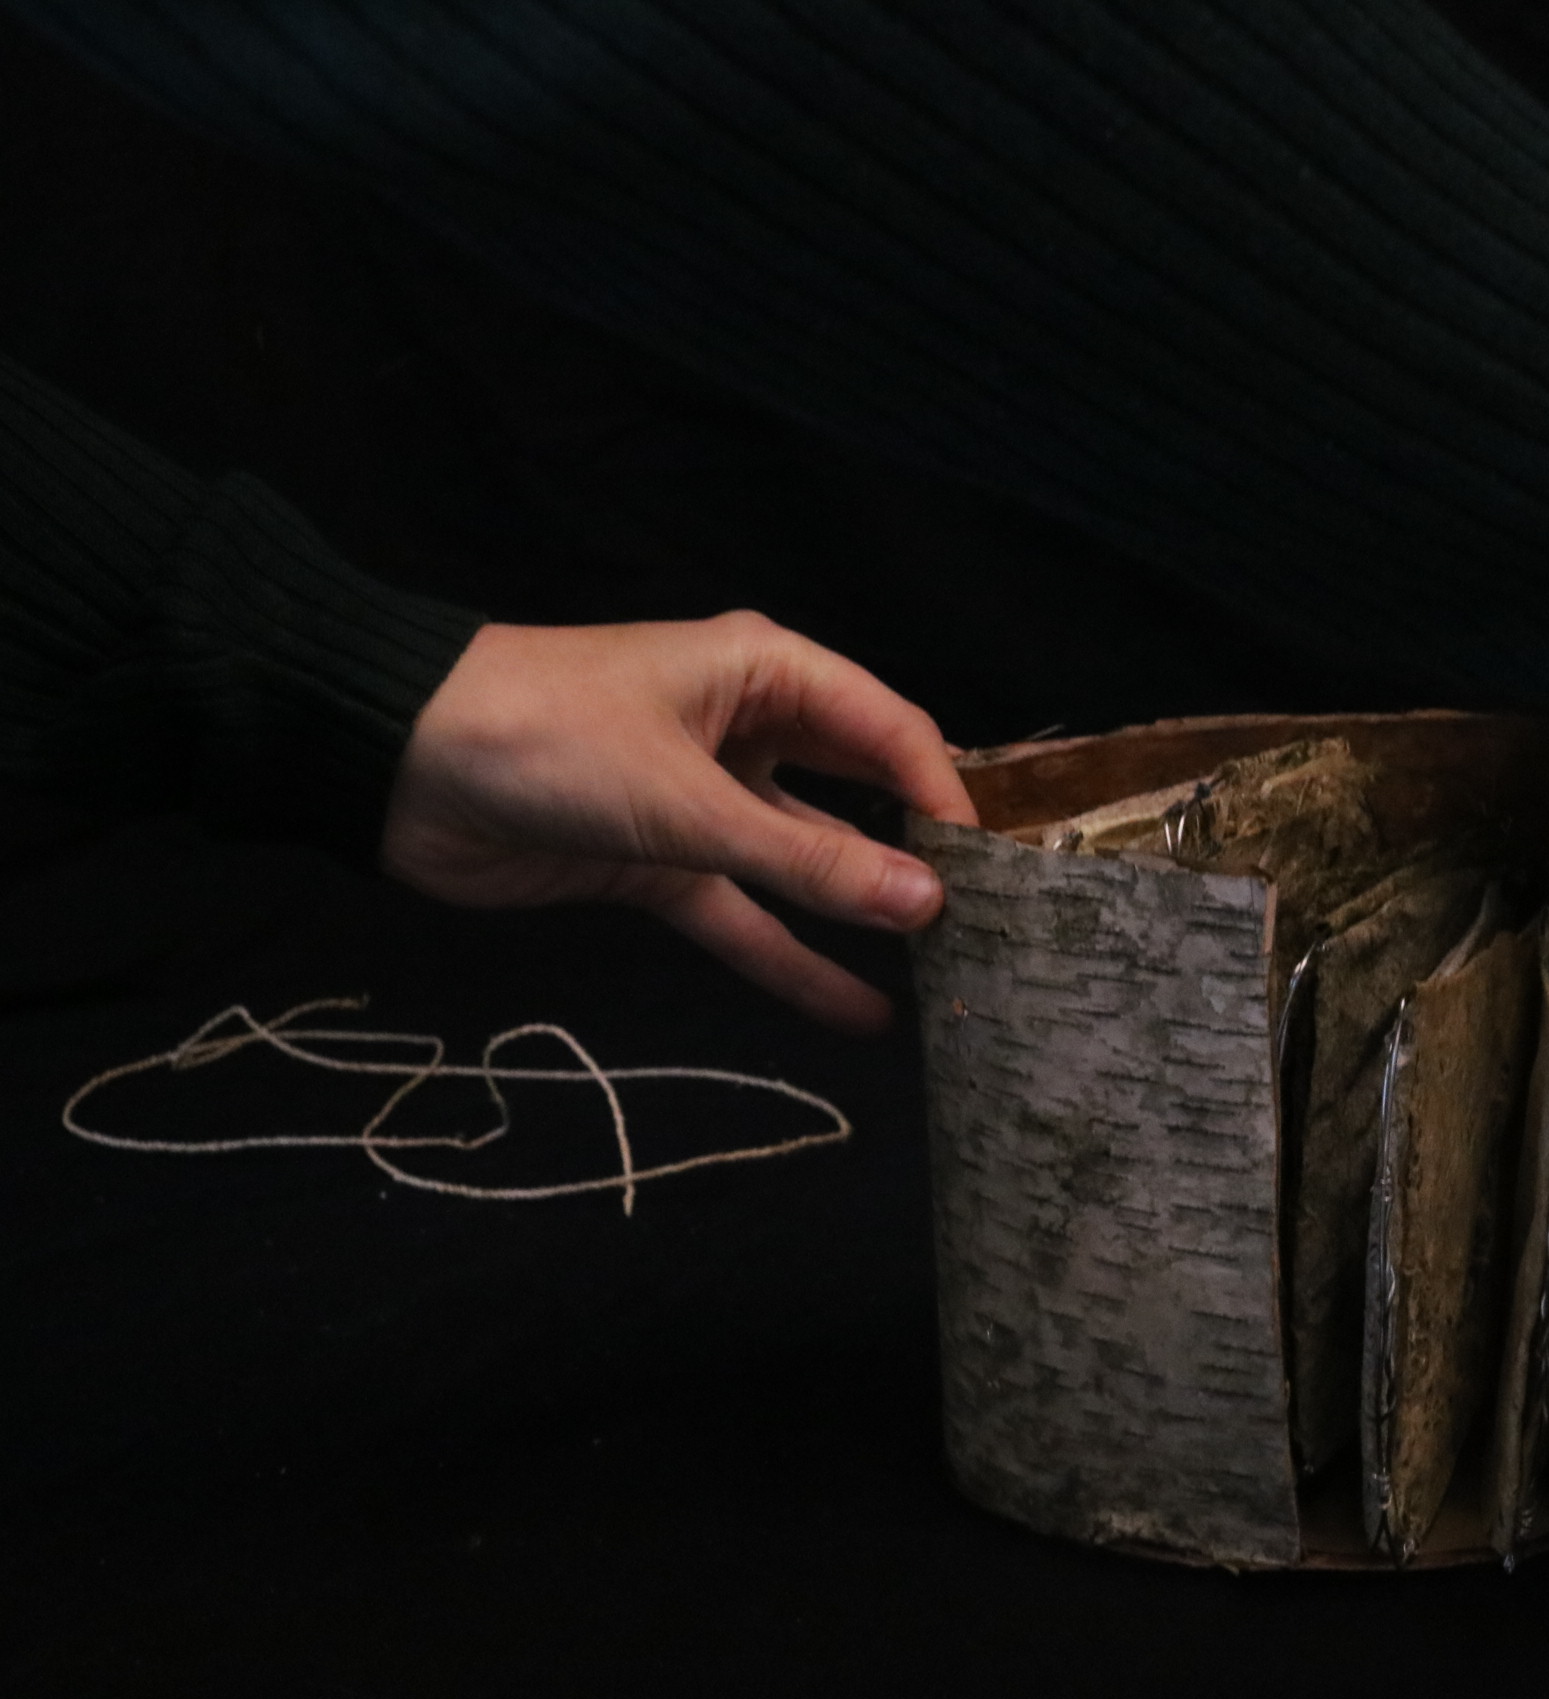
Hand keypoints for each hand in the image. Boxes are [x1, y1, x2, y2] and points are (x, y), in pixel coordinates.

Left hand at [381, 611, 978, 1031]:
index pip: (892, 732)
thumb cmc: (548, 738)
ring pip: (807, 865)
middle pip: (860, 795)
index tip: (996, 876)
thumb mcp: (690, 802)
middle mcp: (750, 729)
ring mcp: (706, 801)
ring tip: (942, 979)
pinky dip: (791, 961)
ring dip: (860, 918)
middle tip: (989, 927)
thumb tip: (930, 904)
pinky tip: (856, 1013)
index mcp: (767, 672)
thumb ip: (809, 862)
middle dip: (916, 858)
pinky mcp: (660, 864)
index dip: (947, 800)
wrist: (389, 764)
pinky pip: (745, 916)